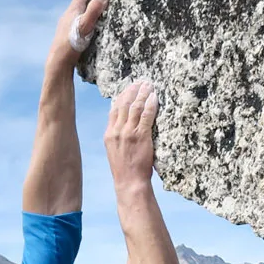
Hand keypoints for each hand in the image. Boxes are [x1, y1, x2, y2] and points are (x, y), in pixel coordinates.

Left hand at [49, 0, 107, 69]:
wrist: (58, 64)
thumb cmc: (71, 44)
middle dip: (93, 2)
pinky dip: (85, 26)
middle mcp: (67, 16)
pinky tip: (92, 34)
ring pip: (79, 15)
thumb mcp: (85, 26)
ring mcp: (66, 26)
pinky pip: (77, 26)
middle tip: (106, 7)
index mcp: (72, 9)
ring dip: (89, 15)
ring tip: (102, 21)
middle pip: (81, 3)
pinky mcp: (66, 37)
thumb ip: (93, 10)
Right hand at [104, 78, 158, 193]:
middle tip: (141, 82)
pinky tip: (154, 97)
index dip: (122, 96)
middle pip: (124, 104)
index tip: (128, 88)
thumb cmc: (125, 169)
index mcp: (109, 134)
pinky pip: (147, 115)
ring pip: (135, 107)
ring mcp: (129, 133)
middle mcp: (117, 131)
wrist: (129, 182)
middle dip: (133, 90)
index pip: (114, 109)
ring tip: (149, 85)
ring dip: (143, 94)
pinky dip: (150, 104)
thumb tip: (122, 122)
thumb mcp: (115, 150)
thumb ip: (117, 135)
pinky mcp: (141, 136)